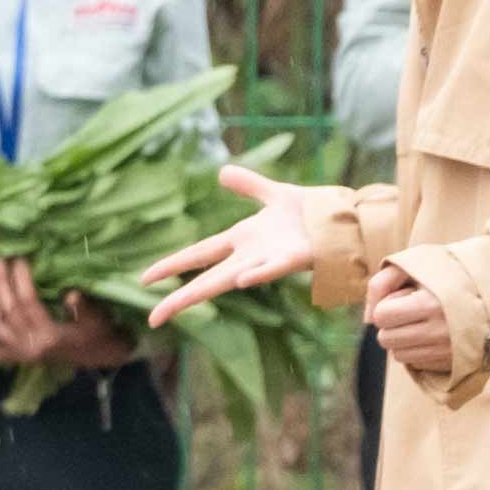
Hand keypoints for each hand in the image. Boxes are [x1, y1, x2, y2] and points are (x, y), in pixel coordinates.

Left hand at [0, 259, 135, 375]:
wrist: (102, 356)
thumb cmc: (100, 332)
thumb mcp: (97, 318)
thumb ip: (83, 308)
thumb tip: (70, 294)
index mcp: (51, 335)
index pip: (28, 302)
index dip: (20, 279)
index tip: (18, 259)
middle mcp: (32, 346)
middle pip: (9, 311)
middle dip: (1, 284)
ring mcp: (24, 354)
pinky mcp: (22, 359)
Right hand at [142, 161, 351, 329]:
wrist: (345, 220)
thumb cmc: (311, 213)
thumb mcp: (274, 193)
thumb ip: (248, 184)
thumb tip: (222, 172)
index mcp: (240, 240)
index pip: (197, 256)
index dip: (171, 265)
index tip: (144, 279)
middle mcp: (249, 255)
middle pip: (207, 279)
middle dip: (180, 297)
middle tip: (155, 317)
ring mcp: (270, 259)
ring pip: (232, 277)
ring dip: (210, 287)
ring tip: (184, 301)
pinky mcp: (294, 259)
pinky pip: (272, 268)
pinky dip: (257, 273)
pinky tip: (241, 279)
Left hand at [365, 270, 459, 380]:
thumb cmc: (449, 274)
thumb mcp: (415, 265)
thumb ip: (380, 284)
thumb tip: (367, 319)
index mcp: (431, 304)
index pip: (381, 316)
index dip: (386, 305)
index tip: (404, 297)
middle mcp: (440, 332)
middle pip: (386, 339)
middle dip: (392, 324)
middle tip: (412, 310)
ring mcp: (448, 351)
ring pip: (398, 355)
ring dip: (404, 339)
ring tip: (425, 321)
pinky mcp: (454, 364)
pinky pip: (416, 364)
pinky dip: (419, 350)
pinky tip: (435, 334)